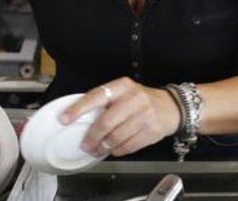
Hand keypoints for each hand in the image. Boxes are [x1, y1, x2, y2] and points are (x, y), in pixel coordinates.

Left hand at [60, 77, 180, 157]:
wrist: (172, 107)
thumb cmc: (141, 101)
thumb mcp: (125, 93)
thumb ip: (106, 102)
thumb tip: (79, 119)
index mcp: (123, 86)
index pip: (97, 96)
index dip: (79, 109)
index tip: (64, 119)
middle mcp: (134, 98)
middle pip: (106, 121)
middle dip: (92, 137)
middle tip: (85, 145)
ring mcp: (145, 115)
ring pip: (116, 136)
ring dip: (104, 147)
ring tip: (98, 150)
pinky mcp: (152, 131)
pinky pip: (129, 146)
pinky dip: (118, 151)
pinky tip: (114, 149)